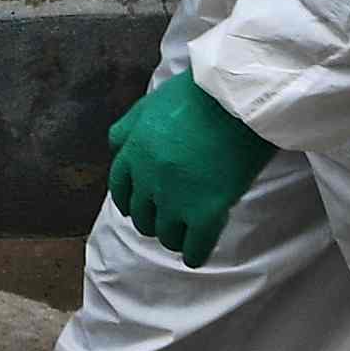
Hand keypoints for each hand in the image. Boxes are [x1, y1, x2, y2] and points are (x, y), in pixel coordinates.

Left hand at [105, 71, 275, 265]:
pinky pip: (195, 246)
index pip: (120, 188)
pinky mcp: (206, 212)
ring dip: (173, 237)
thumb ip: (129, 127)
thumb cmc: (198, 93)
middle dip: (152, 220)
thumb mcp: (150, 103)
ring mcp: (176, 199)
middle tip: (166, 221)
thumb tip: (113, 147)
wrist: (236, 98)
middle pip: (142, 215)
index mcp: (134, 152)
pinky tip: (196, 256)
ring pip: (166, 234)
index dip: (129, 201)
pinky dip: (194, 255)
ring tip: (183, 236)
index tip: (136, 208)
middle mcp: (148, 180)